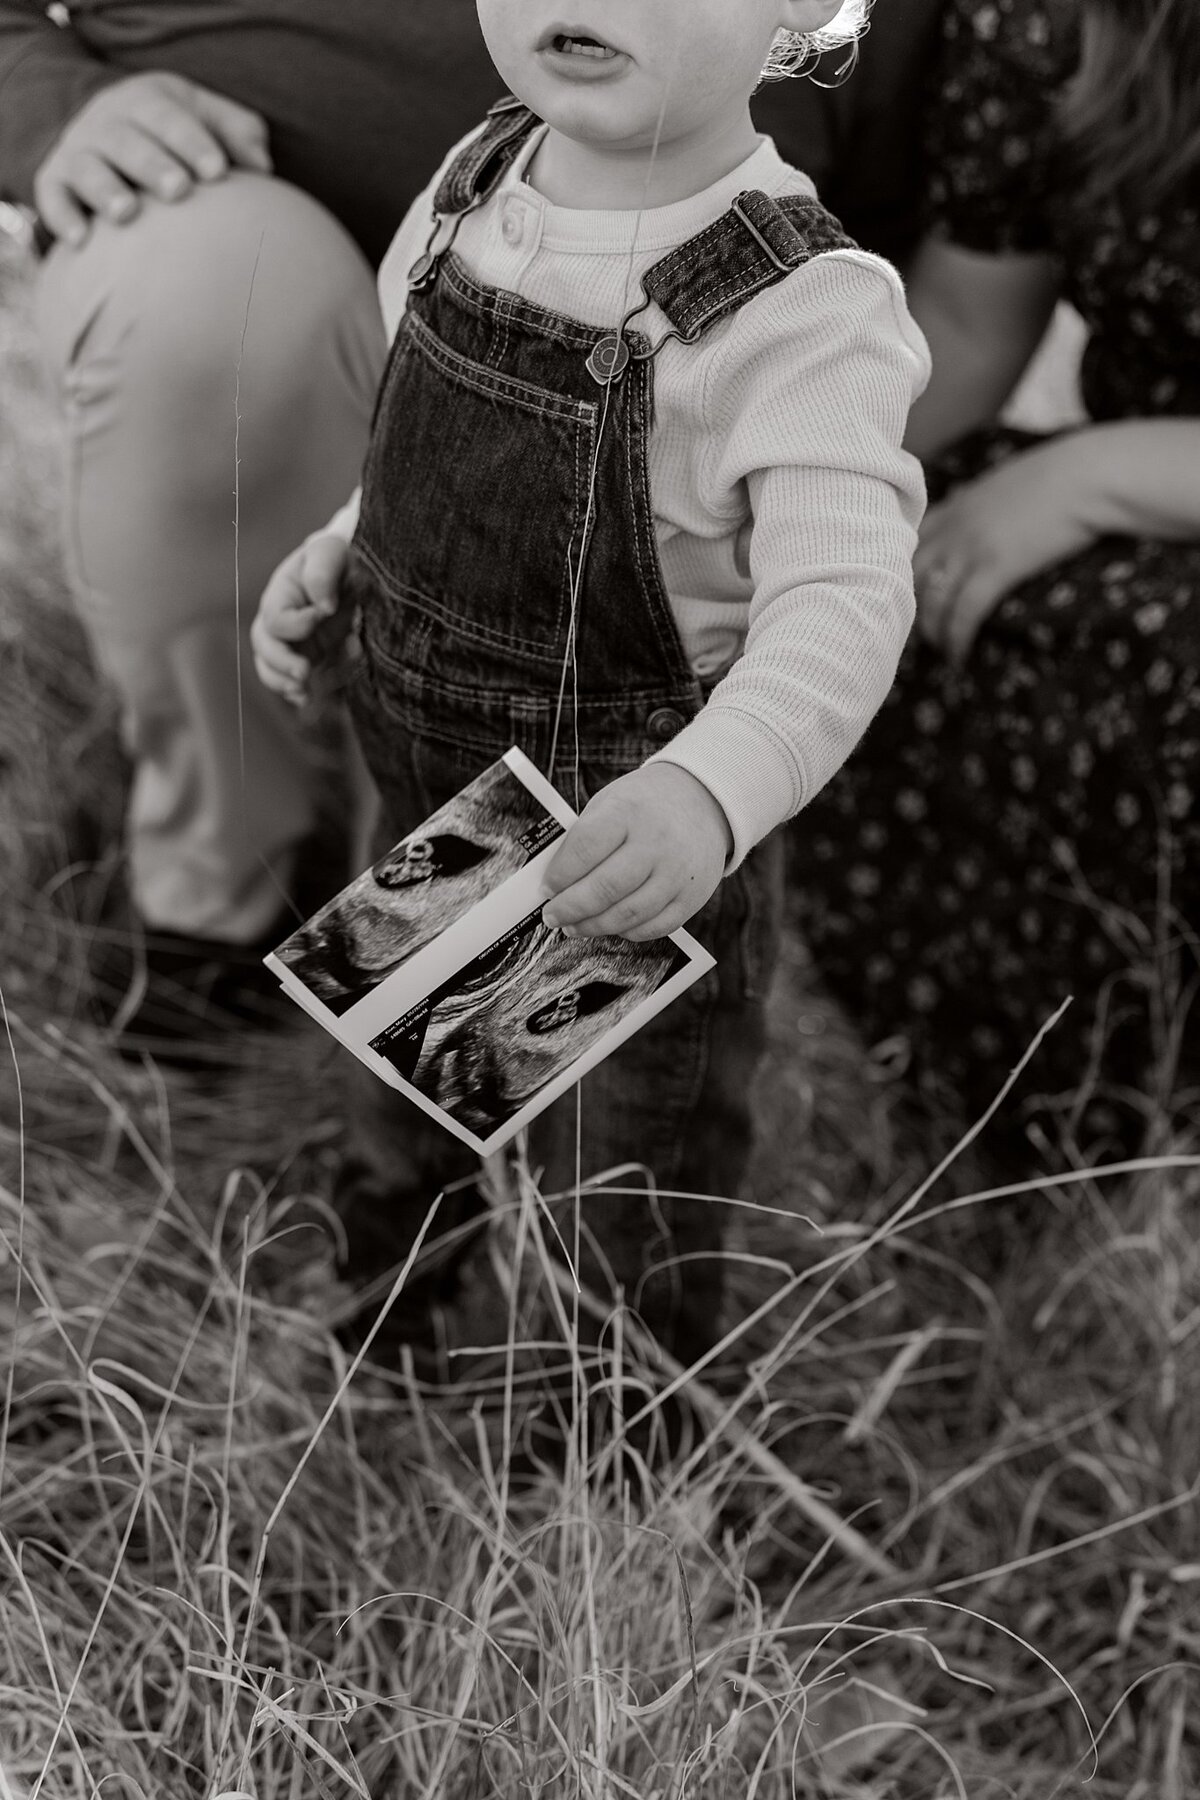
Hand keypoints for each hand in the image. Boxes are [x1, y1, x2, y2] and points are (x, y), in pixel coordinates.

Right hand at [34, 71, 271, 246]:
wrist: (110, 132)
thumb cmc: (176, 134)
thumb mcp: (205, 118)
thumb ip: (238, 132)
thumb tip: (262, 166)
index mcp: (147, 101)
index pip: (168, 116)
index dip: (192, 141)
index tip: (217, 171)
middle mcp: (107, 122)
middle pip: (126, 139)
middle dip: (152, 163)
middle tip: (179, 189)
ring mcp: (78, 151)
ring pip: (87, 166)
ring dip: (105, 188)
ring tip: (127, 213)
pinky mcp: (55, 181)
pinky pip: (51, 196)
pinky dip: (62, 216)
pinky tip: (81, 240)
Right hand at [252, 533, 349, 705]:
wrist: (349, 570)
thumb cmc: (336, 558)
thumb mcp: (330, 553)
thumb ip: (322, 573)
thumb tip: (323, 606)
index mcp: (279, 595)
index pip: (276, 618)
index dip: (296, 623)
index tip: (324, 613)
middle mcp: (279, 621)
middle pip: (264, 646)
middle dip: (281, 662)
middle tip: (304, 672)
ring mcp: (291, 642)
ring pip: (270, 668)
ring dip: (283, 683)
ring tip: (303, 693)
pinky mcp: (307, 656)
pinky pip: (290, 679)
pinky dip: (296, 692)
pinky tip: (307, 700)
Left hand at [542, 763, 731, 941]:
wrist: (704, 801)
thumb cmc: (645, 806)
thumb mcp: (610, 803)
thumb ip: (583, 840)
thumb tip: (553, 883)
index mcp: (628, 811)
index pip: (584, 849)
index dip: (559, 875)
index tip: (545, 889)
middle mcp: (656, 842)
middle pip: (604, 888)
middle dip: (570, 908)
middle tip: (553, 916)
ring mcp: (677, 872)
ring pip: (627, 914)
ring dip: (594, 926)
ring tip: (575, 926)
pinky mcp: (692, 896)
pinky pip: (654, 927)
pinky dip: (627, 932)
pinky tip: (611, 925)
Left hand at [915, 434, 1102, 664]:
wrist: (1089, 473)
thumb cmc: (1061, 475)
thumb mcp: (1008, 482)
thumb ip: (985, 502)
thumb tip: (984, 515)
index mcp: (956, 506)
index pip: (912, 545)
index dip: (905, 576)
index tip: (911, 598)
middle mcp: (954, 527)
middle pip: (912, 577)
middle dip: (910, 608)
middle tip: (918, 633)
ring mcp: (972, 547)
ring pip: (932, 600)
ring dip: (932, 632)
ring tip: (940, 651)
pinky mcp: (996, 567)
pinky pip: (963, 612)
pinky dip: (957, 637)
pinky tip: (959, 654)